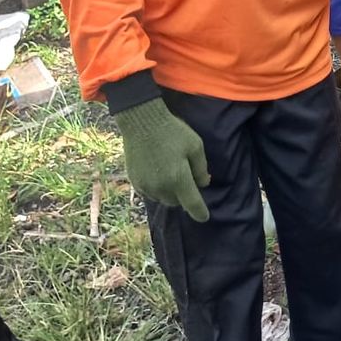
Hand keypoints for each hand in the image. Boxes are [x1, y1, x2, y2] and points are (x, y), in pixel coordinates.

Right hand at [113, 97, 210, 221]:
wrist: (141, 122)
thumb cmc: (172, 132)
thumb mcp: (195, 145)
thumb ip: (201, 168)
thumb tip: (203, 184)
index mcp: (178, 179)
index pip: (192, 204)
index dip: (200, 212)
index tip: (204, 217)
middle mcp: (161, 187)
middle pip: (176, 202)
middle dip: (184, 195)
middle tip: (186, 176)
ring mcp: (146, 186)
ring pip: (162, 199)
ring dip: (170, 192)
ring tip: (171, 172)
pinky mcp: (135, 182)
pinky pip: (150, 193)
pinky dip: (157, 188)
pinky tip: (158, 172)